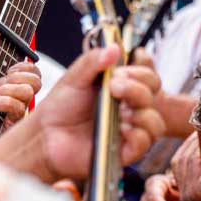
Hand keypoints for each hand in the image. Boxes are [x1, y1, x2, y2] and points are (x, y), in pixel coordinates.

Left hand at [0, 30, 41, 124]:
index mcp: (6, 80)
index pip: (29, 69)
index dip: (24, 64)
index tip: (10, 65)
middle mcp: (14, 94)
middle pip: (36, 78)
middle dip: (19, 74)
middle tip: (0, 80)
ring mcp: (16, 109)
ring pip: (30, 90)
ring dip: (9, 88)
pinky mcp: (14, 123)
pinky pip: (20, 107)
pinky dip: (5, 101)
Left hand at [31, 44, 165, 182]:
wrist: (45, 135)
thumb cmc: (60, 108)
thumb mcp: (74, 78)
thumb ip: (93, 61)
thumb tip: (115, 48)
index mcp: (122, 88)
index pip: (148, 77)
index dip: (141, 71)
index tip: (120, 70)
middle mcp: (129, 108)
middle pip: (153, 95)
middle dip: (137, 87)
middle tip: (114, 86)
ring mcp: (129, 130)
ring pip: (155, 121)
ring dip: (140, 111)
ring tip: (120, 110)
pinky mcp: (124, 152)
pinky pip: (144, 142)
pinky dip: (137, 134)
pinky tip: (122, 129)